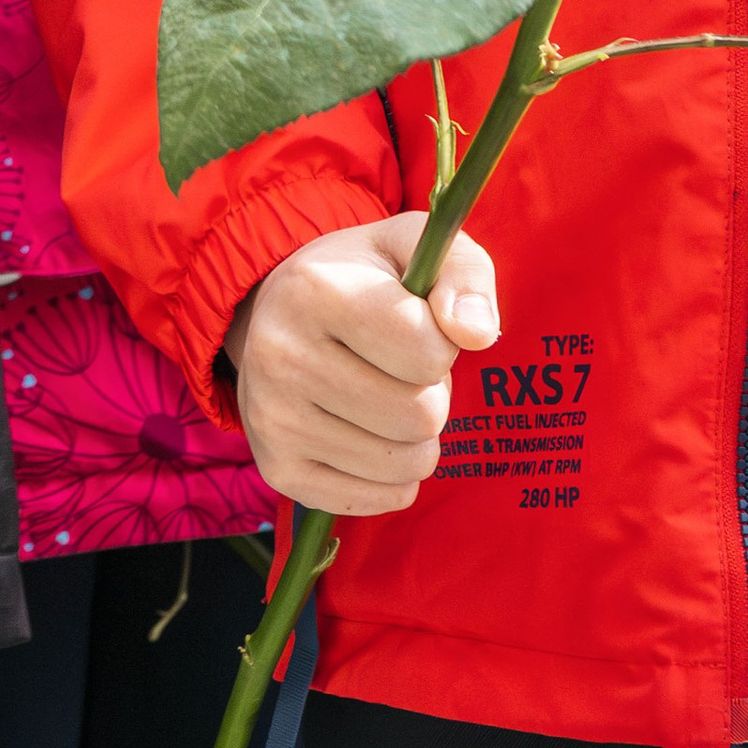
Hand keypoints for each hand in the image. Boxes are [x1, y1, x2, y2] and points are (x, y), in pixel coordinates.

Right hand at [228, 210, 499, 517]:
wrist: (277, 313)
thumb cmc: (363, 280)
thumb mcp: (413, 249)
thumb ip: (463, 273)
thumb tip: (475, 333)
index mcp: (314, 290)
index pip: (428, 351)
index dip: (440, 343)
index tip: (413, 325)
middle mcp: (280, 355)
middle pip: (420, 415)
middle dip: (430, 394)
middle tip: (399, 369)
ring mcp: (273, 420)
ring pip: (404, 462)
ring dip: (415, 436)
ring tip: (382, 396)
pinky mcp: (278, 470)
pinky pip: (381, 498)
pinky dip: (393, 474)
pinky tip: (368, 433)